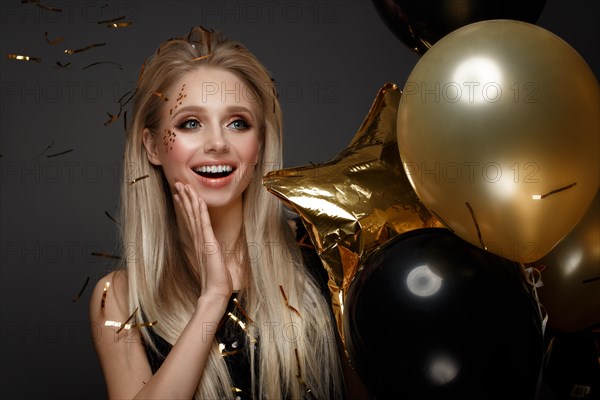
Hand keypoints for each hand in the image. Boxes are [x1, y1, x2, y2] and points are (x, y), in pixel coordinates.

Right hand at [174, 182, 232, 298]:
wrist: (215, 293)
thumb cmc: (216, 282)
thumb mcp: (213, 265)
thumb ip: (211, 256)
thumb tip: (212, 253)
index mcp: (199, 243)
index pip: (191, 220)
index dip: (185, 206)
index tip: (180, 195)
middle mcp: (198, 240)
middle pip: (189, 214)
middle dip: (184, 198)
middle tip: (177, 184)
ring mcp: (202, 241)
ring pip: (194, 215)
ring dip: (189, 199)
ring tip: (183, 186)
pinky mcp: (208, 243)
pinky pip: (204, 223)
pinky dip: (201, 210)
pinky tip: (198, 199)